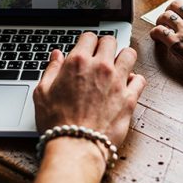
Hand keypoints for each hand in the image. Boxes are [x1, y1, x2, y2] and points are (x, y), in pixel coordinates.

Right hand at [33, 33, 145, 148]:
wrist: (76, 146)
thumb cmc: (56, 122)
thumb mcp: (42, 92)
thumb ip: (51, 69)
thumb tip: (56, 55)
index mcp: (78, 62)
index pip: (89, 37)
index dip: (87, 42)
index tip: (86, 49)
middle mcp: (100, 67)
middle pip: (110, 40)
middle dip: (105, 45)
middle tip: (101, 56)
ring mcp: (117, 82)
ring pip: (129, 54)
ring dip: (123, 57)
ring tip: (118, 66)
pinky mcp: (129, 98)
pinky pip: (140, 80)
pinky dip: (135, 80)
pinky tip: (127, 85)